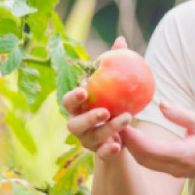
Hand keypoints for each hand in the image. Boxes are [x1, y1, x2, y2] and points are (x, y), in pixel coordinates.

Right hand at [62, 36, 132, 159]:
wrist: (119, 132)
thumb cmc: (113, 100)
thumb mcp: (114, 84)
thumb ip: (114, 63)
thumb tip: (121, 40)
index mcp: (77, 107)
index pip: (67, 102)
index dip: (73, 97)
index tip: (84, 90)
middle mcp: (77, 124)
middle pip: (74, 124)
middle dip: (89, 117)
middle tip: (105, 111)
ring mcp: (86, 140)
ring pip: (92, 137)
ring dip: (108, 129)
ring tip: (126, 119)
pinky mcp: (98, 152)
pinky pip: (102, 154)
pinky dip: (108, 151)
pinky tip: (119, 146)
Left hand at [120, 101, 194, 178]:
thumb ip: (181, 115)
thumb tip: (162, 104)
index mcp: (182, 155)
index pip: (149, 150)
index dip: (131, 138)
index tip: (120, 123)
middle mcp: (176, 167)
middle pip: (142, 159)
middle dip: (126, 144)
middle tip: (114, 124)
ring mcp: (175, 172)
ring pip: (145, 163)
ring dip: (131, 149)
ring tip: (120, 130)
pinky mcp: (176, 171)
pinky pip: (152, 164)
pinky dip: (140, 152)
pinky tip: (135, 138)